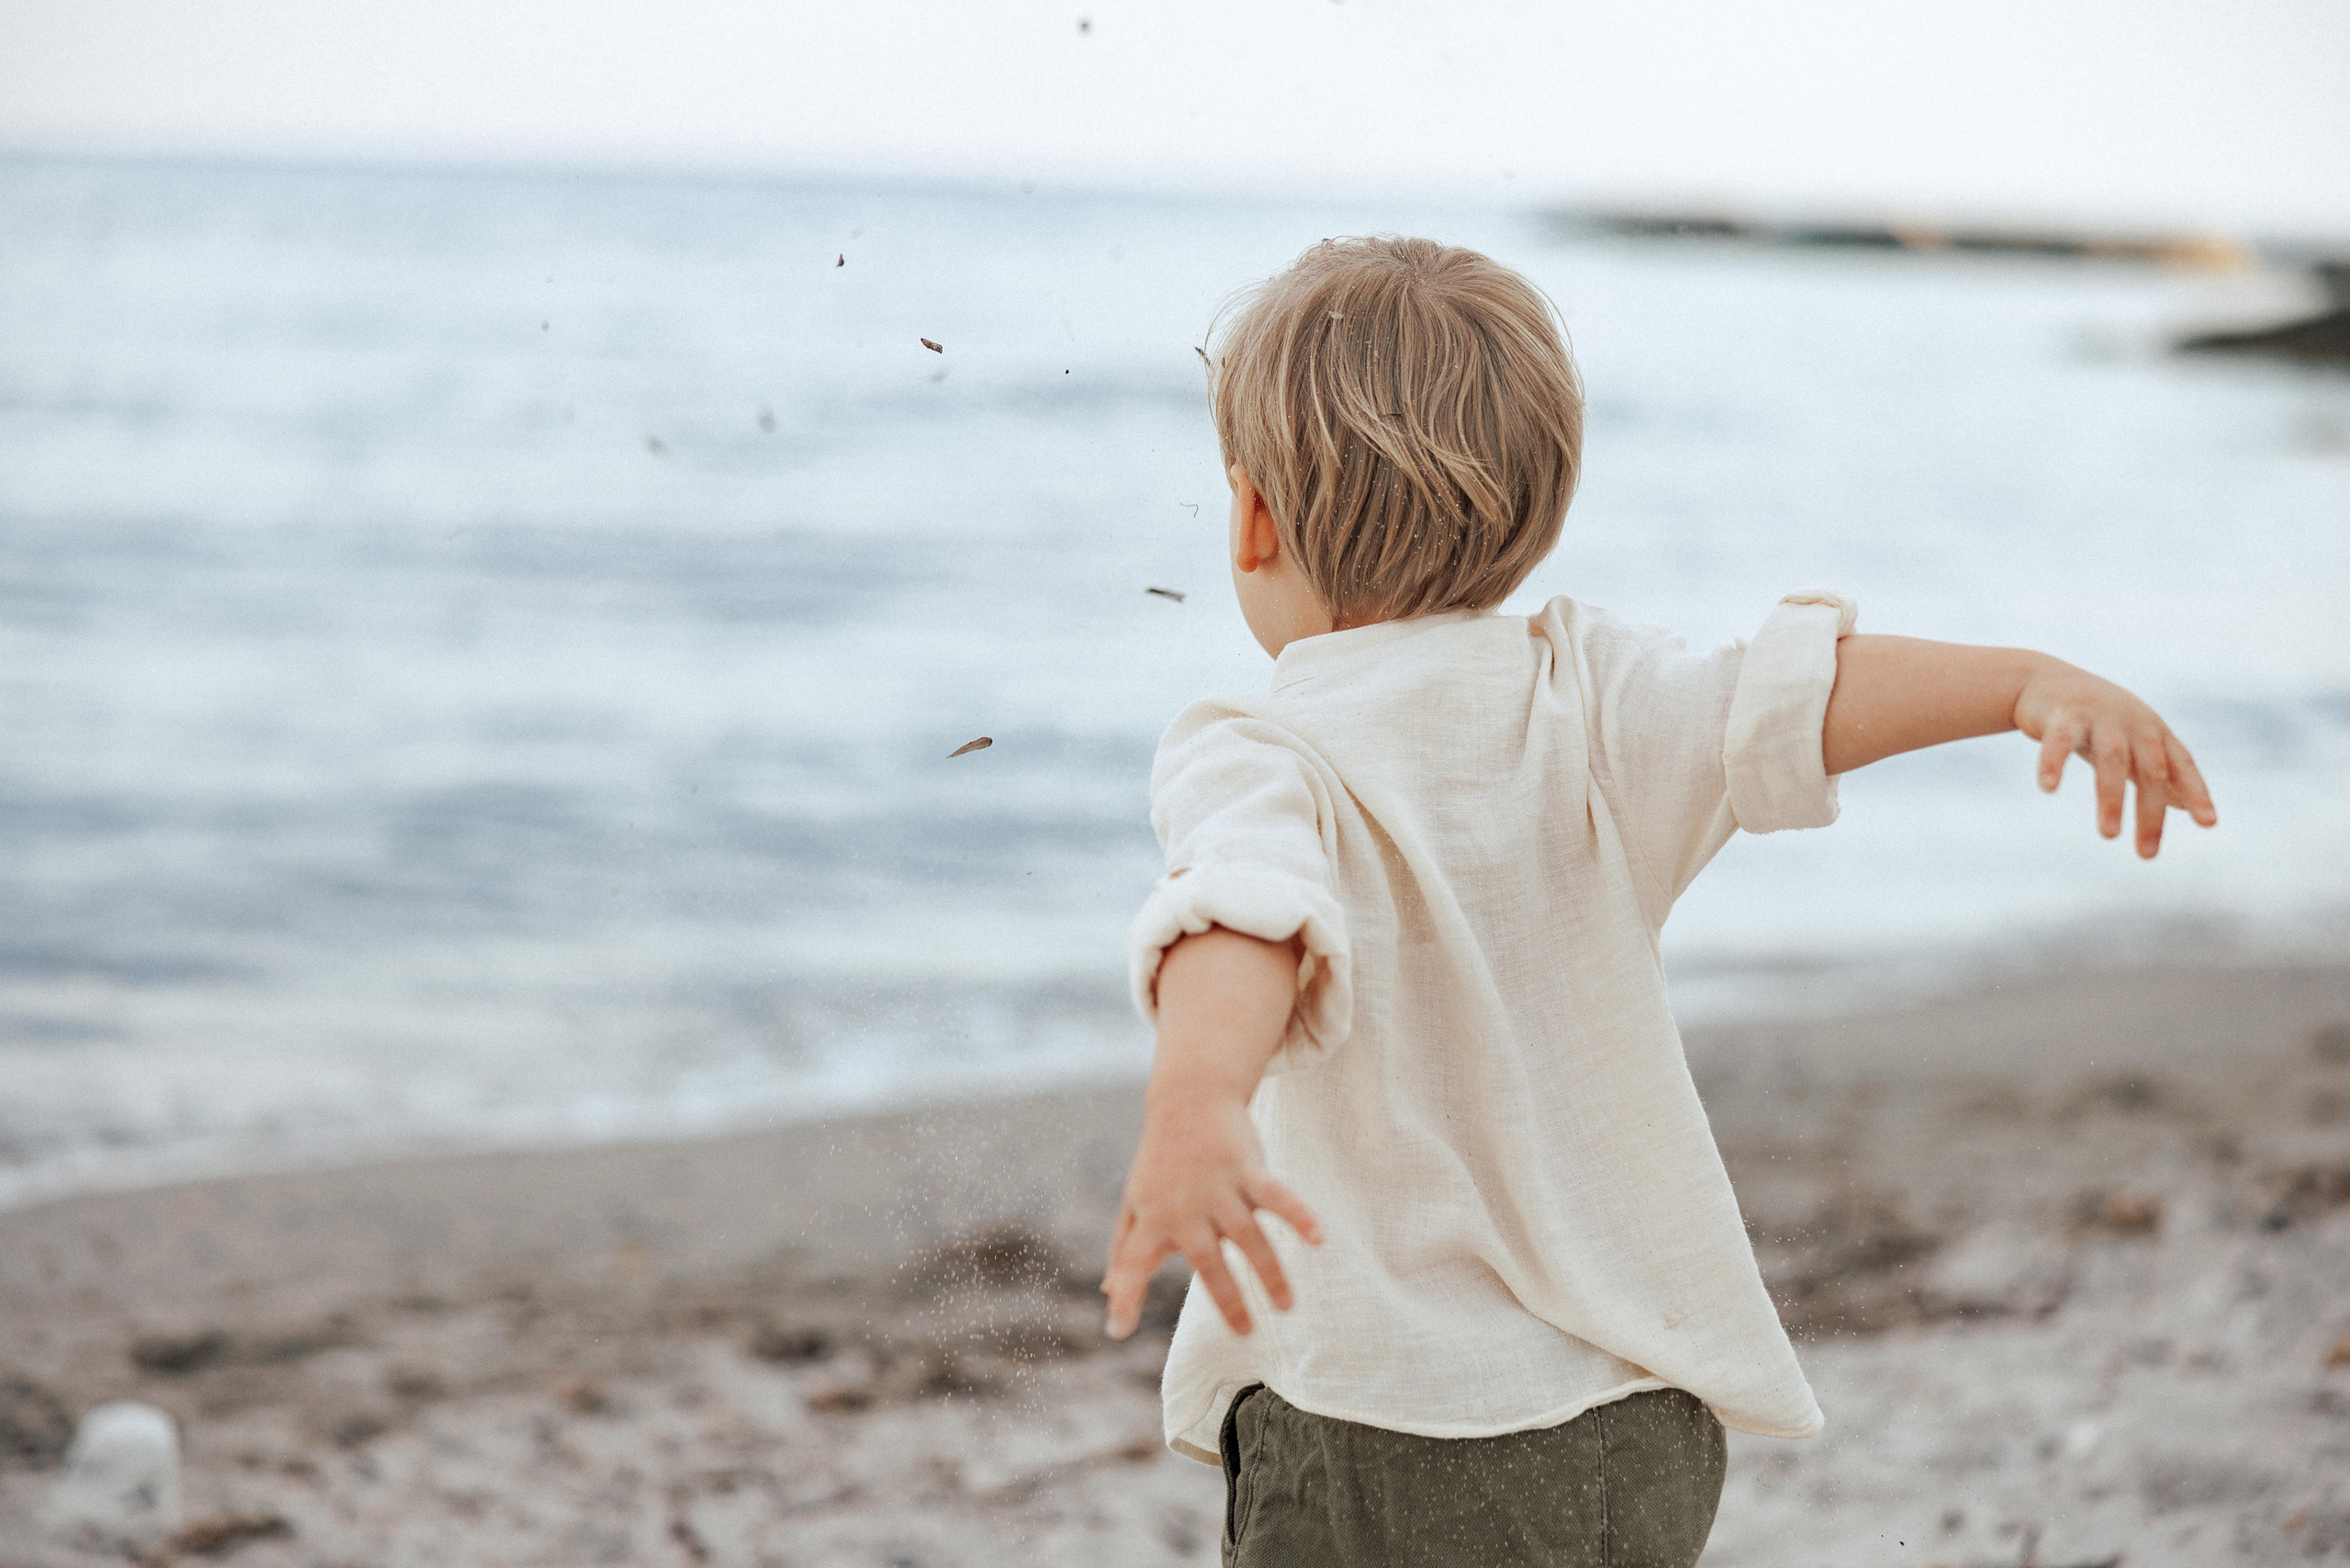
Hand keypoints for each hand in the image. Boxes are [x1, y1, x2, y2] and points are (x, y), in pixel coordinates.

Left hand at [1100, 1090, 1321, 1339]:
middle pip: (1206, 1260)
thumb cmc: (1160, 1159)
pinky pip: (1275, 1195)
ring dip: (1270, 1272)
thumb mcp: (1135, 1200)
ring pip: (1247, 1235)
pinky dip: (1297, 1215)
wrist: (1186, 1097)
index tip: (1117, 1331)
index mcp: (1153, 1218)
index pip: (1133, 1262)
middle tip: (1246, 1334)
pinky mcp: (1246, 1167)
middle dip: (1227, 1299)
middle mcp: (1184, 1206)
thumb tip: (1107, 1292)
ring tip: (1287, 1306)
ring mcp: (1218, 1186)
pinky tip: (1318, 1238)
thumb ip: (1123, 1247)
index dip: (1126, 1295)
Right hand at [2011, 660, 2216, 856]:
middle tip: (2147, 854)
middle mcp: (2132, 722)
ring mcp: (2098, 715)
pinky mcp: (2061, 714)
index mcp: (2153, 731)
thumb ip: (2155, 771)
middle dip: (2150, 812)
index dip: (2196, 792)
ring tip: (2110, 835)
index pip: (2181, 764)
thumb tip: (2182, 805)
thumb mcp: (2131, 741)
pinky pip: (2059, 742)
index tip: (2208, 824)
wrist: (2044, 680)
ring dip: (2112, 798)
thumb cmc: (2095, 719)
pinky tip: (2049, 788)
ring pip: (2111, 760)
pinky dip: (2054, 764)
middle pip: (2150, 770)